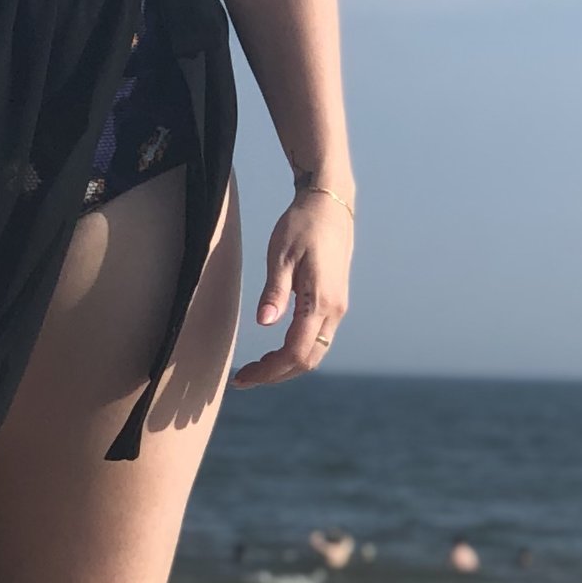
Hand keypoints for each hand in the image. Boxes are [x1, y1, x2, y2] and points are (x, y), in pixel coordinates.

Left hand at [232, 187, 351, 389]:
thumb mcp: (281, 255)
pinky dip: (297, 352)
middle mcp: (335, 310)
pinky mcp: (336, 302)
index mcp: (321, 300)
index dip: (269, 371)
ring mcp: (339, 307)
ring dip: (286, 366)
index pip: (295, 352)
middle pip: (307, 360)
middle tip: (244, 378)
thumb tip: (264, 324)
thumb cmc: (302, 225)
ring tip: (257, 368)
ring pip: (315, 352)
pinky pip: (318, 338)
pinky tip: (275, 350)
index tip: (243, 377)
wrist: (330, 203)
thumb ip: (274, 292)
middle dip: (276, 375)